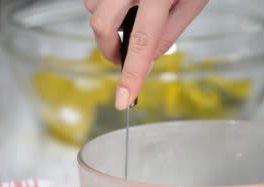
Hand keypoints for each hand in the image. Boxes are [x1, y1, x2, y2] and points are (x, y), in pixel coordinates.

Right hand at [85, 0, 208, 109]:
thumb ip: (170, 30)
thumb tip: (148, 59)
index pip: (142, 41)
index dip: (131, 75)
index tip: (123, 100)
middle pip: (101, 25)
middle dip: (109, 49)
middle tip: (123, 58)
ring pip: (92, 7)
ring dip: (107, 20)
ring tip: (131, 15)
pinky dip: (104, 4)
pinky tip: (124, 0)